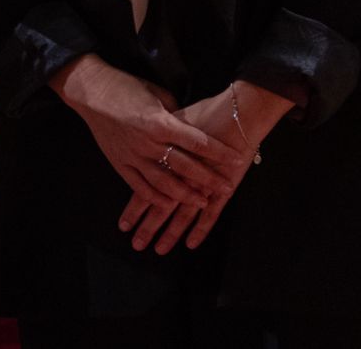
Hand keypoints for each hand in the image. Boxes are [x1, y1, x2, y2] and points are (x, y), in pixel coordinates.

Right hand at [52, 56, 240, 253]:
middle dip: (208, 178)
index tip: (236, 159)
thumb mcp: (157, 93)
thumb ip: (175, 116)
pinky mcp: (119, 163)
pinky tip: (169, 204)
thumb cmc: (126, 87)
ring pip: (163, 183)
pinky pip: (139, 186)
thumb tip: (191, 129)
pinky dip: (155, 198)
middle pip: (185, 166)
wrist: (91, 91)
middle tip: (226, 188)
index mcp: (160, 122)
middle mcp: (148, 142)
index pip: (197, 141)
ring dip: (185, 195)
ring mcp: (132, 155)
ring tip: (202, 203)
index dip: (218, 152)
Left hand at [146, 82, 296, 252]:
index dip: (134, 209)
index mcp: (163, 157)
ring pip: (180, 214)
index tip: (123, 226)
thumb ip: (160, 140)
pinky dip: (200, 229)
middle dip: (147, 227)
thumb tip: (150, 144)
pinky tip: (190, 245)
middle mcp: (179, 172)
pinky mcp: (222, 187)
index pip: (142, 188)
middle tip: (136, 245)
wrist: (238, 109)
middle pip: (158, 204)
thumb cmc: (205, 110)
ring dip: (170, 233)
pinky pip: (210, 214)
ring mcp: (201, 182)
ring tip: (159, 250)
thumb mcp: (173, 119)